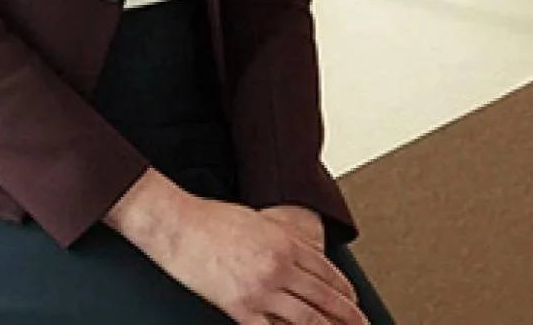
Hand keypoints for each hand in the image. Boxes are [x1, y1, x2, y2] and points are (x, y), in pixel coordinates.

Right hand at [108, 172, 367, 324]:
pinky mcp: (240, 308)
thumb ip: (282, 240)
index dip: (345, 289)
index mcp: (283, 242)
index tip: (354, 300)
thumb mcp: (256, 220)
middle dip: (347, 315)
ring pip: (307, 320)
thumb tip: (302, 257)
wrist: (178, 224)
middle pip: (323, 297)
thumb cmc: (211, 219)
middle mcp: (277, 267)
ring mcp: (260, 290)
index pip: (326, 271)